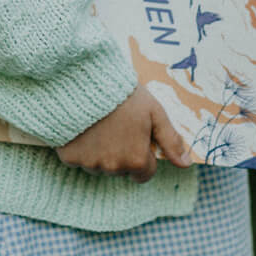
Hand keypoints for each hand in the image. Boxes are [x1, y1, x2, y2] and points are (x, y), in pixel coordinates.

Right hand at [55, 85, 191, 182]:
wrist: (86, 82)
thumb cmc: (124, 96)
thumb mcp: (154, 112)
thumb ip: (170, 140)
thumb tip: (185, 164)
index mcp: (136, 160)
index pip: (144, 173)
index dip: (143, 156)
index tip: (137, 138)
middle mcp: (113, 168)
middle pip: (121, 170)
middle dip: (122, 154)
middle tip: (118, 127)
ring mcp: (90, 164)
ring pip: (99, 166)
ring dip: (101, 152)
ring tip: (100, 124)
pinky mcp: (69, 158)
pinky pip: (79, 160)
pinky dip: (81, 148)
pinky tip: (84, 127)